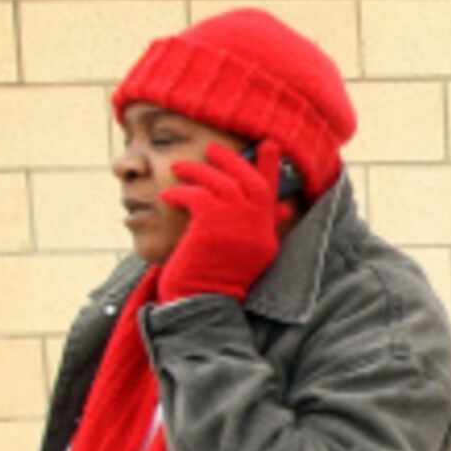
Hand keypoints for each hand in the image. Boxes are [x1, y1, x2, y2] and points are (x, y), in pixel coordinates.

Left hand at [158, 140, 292, 300]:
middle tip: (213, 149)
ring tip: (179, 168)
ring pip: (221, 183)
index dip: (271, 166)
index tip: (268, 143)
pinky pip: (196, 195)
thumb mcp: (244, 256)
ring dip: (198, 171)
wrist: (200, 306)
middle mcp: (256, 229)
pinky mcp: (211, 227)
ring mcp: (236, 227)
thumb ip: (257, 231)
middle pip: (250, 181)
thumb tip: (283, 208)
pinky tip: (167, 197)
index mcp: (265, 236)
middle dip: (231, 160)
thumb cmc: (214, 284)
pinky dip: (180, 192)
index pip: (273, 194)